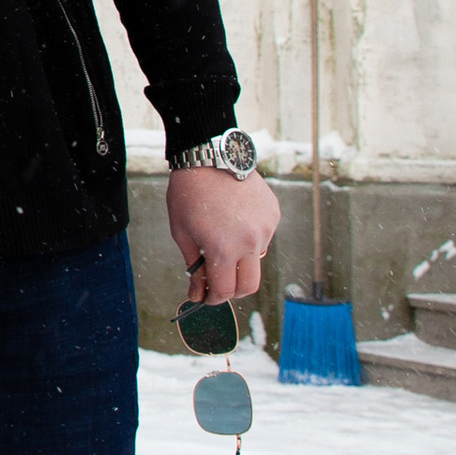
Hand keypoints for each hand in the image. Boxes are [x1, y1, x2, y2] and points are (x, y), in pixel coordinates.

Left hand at [167, 167, 278, 306]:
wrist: (209, 156)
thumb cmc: (189, 193)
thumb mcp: (181, 232)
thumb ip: (194, 267)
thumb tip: (197, 293)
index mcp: (224, 249)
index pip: (225, 291)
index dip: (213, 298)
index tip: (206, 297)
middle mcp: (250, 241)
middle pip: (249, 285)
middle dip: (233, 290)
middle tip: (218, 282)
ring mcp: (266, 227)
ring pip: (257, 260)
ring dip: (241, 260)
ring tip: (222, 237)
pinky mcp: (273, 214)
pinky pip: (264, 237)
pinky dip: (250, 237)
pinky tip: (235, 220)